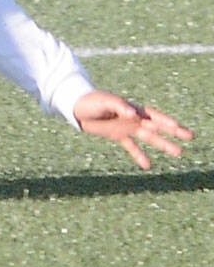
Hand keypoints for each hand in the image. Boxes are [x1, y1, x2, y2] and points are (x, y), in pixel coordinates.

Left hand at [73, 90, 192, 169]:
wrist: (76, 106)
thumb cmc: (91, 100)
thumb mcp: (104, 101)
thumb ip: (119, 106)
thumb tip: (132, 113)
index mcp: (130, 108)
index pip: (152, 115)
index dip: (164, 120)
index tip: (177, 127)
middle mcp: (132, 118)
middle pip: (156, 126)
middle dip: (173, 131)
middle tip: (190, 136)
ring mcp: (126, 127)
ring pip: (148, 137)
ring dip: (163, 144)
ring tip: (178, 153)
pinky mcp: (117, 134)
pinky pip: (131, 146)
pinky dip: (139, 155)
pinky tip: (147, 165)